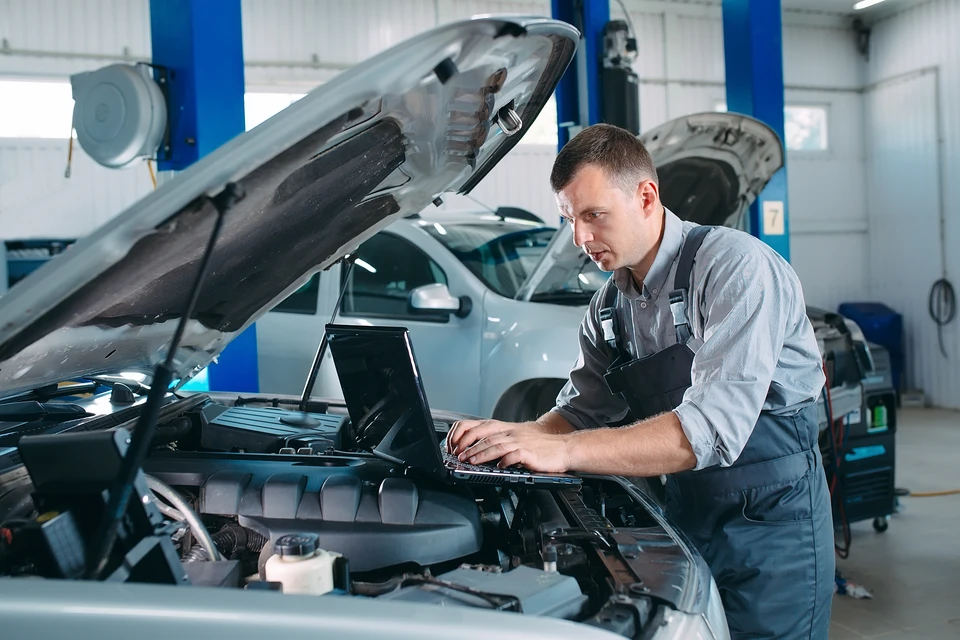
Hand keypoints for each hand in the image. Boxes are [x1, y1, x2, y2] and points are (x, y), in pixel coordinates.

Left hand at [451, 422, 571, 472]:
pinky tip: (499, 466)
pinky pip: (515, 455)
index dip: (466, 436)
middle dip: (470, 448)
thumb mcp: (517, 439)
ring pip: (496, 446)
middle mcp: (511, 433)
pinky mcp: (530, 453)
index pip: (480, 427)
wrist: (563, 448)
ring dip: (481, 454)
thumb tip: (478, 450)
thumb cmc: (540, 446)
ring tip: (470, 462)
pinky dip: (505, 460)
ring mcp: (521, 442)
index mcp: (506, 429)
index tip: (455, 446)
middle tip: (459, 457)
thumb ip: (500, 442)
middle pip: (486, 438)